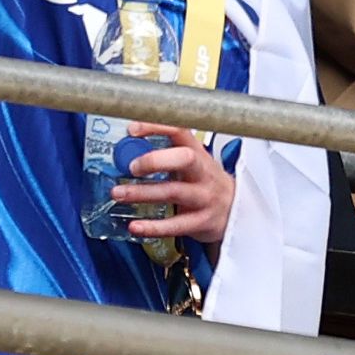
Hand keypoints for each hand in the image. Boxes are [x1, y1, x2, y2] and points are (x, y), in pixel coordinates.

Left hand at [111, 124, 235, 241]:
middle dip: (155, 160)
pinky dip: (152, 227)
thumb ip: (167, 156)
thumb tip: (125, 151)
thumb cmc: (206, 183)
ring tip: (118, 194)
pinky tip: (135, 226)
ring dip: (142, 193)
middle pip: (184, 159)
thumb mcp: (194, 164)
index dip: (157, 127)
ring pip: (173, 192)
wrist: (236, 211)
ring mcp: (204, 197)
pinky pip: (175, 225)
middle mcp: (203, 172)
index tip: (133, 129)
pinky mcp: (201, 222)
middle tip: (131, 167)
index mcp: (198, 153)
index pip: (180, 131)